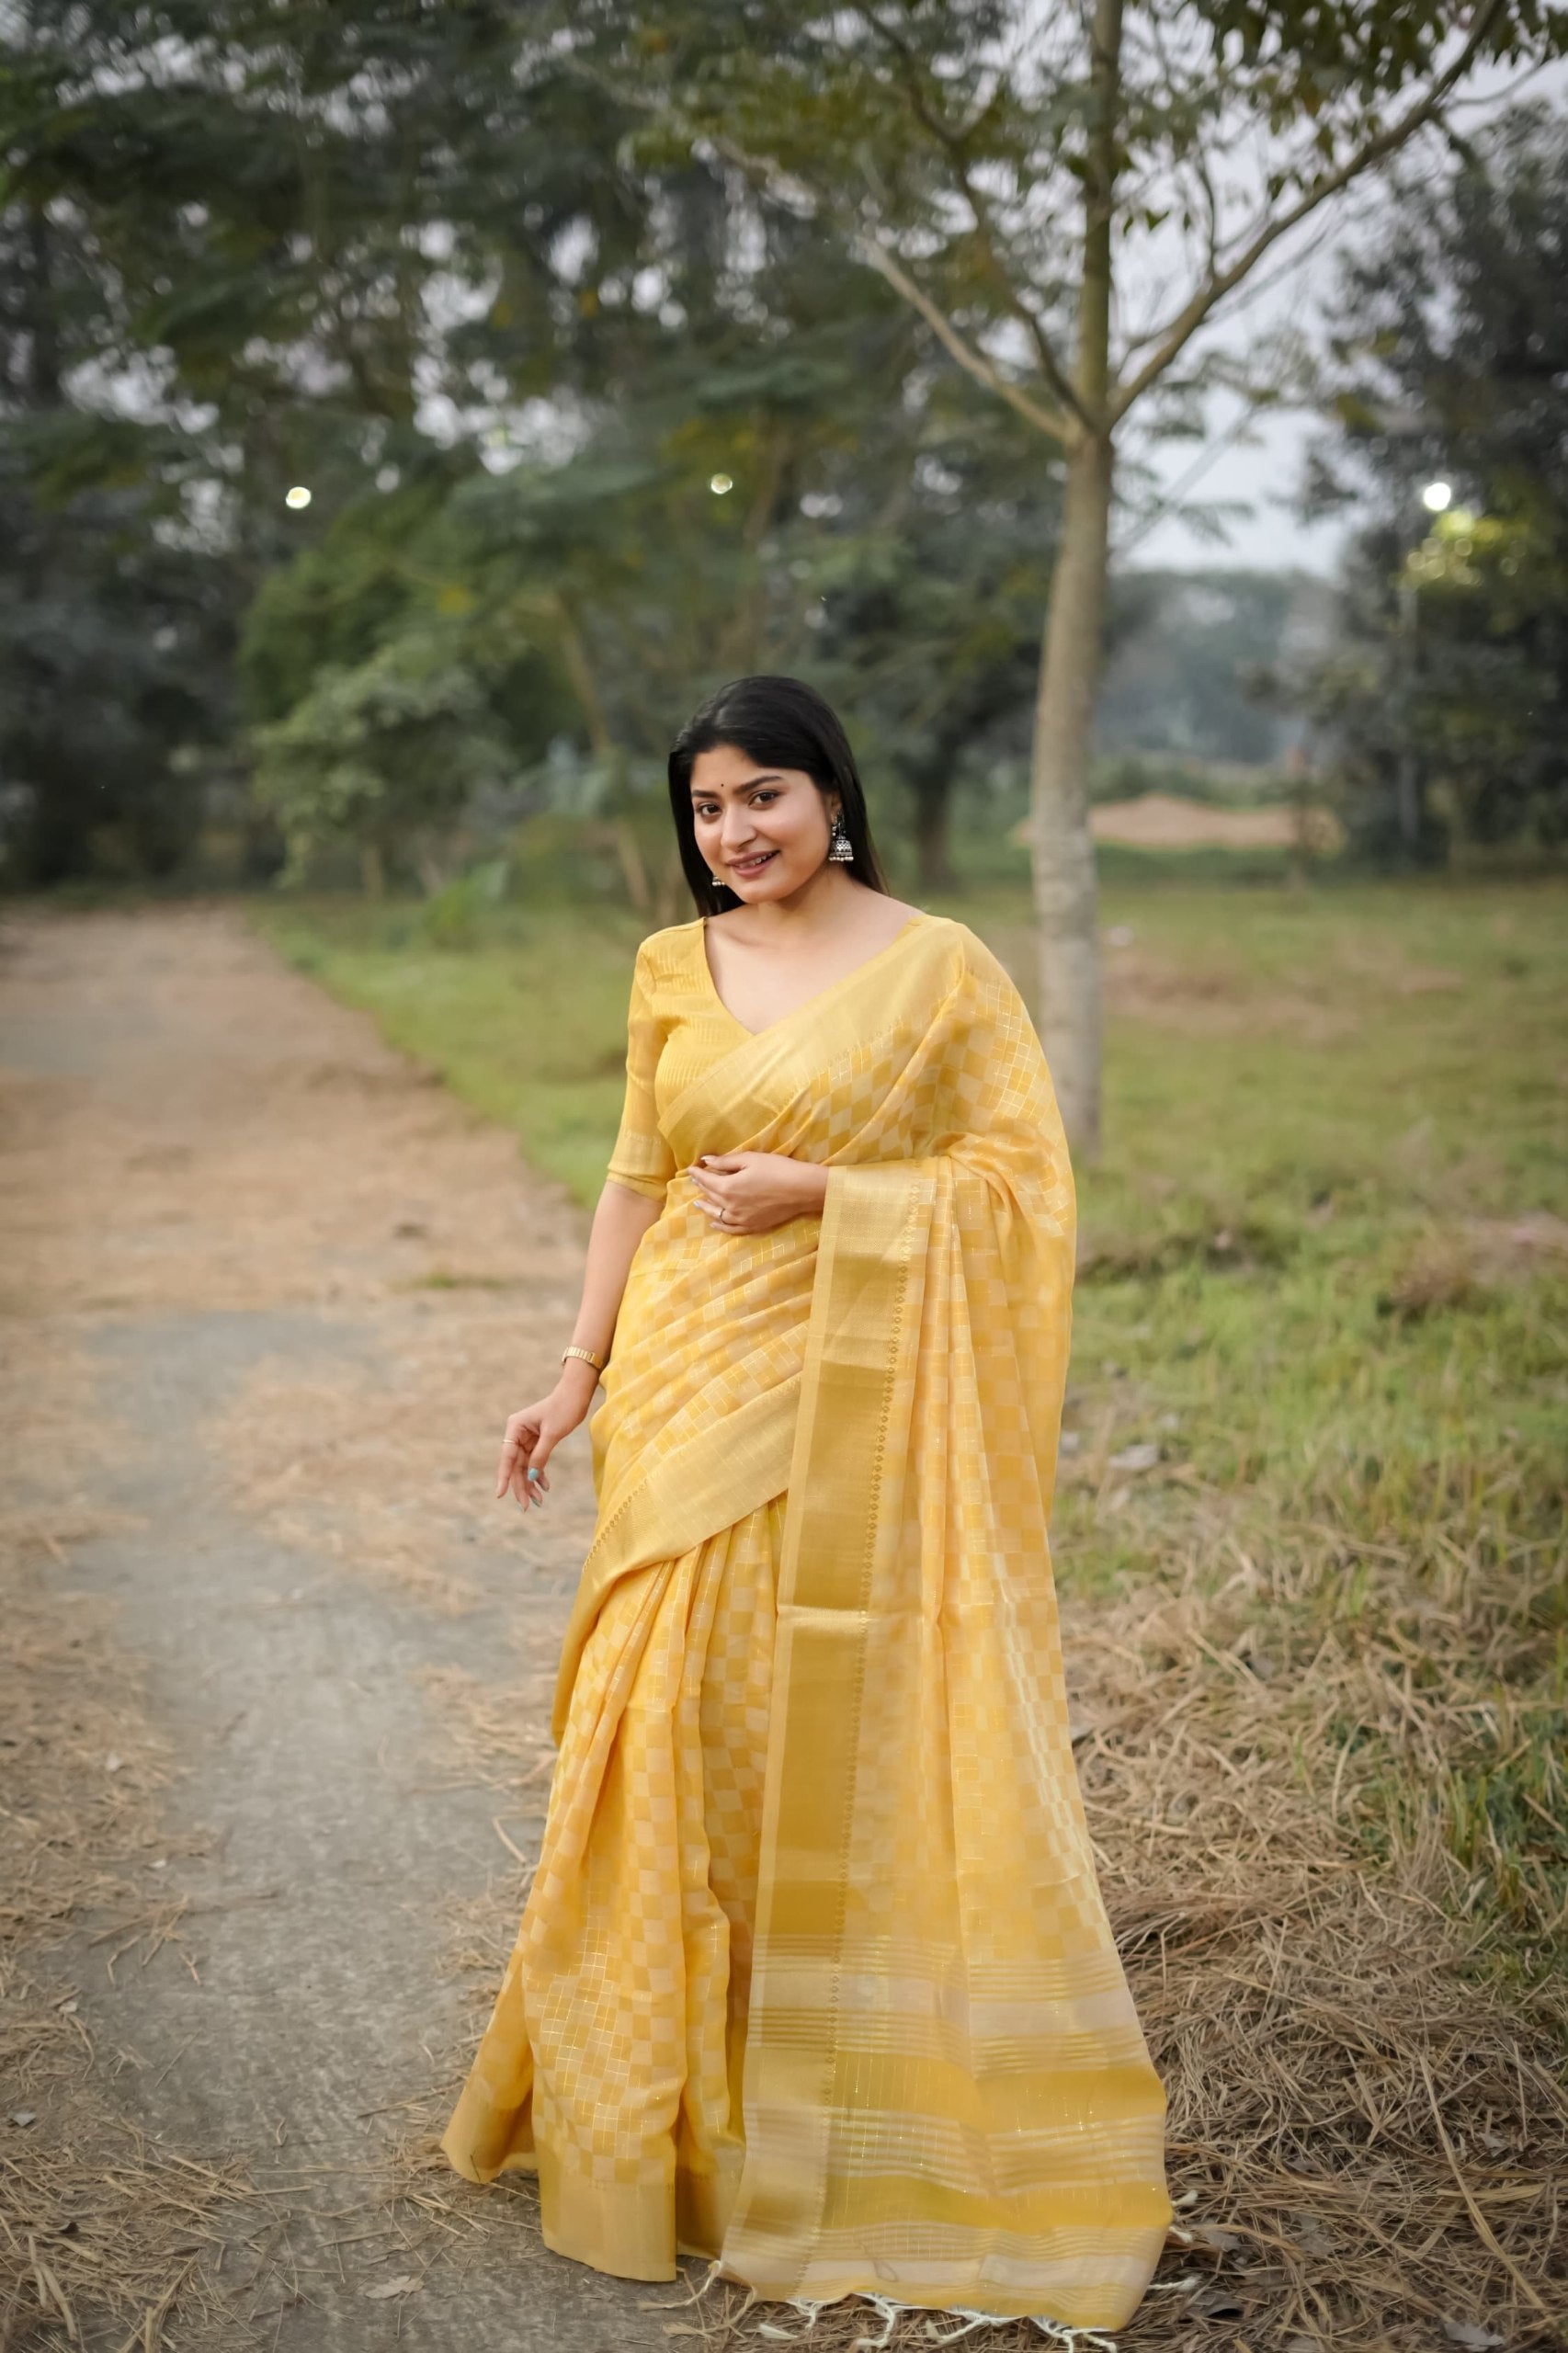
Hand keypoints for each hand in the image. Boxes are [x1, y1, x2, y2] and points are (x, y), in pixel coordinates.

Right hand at [497, 1361, 598, 1510]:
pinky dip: (539, 1474)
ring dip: (531, 1484)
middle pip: (515, 1465)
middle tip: (526, 1506)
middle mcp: (517, 1433)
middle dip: (521, 1486)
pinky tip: (545, 1487)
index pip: (507, 1457)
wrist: (577, 1395)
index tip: (500, 1494)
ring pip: (525, 1466)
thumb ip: (540, 1456)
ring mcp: (526, 1438)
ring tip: (539, 1501)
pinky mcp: (536, 1441)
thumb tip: (531, 1477)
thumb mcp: (552, 1434)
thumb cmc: (564, 1408)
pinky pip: (534, 1462)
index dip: (504, 1477)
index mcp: (515, 1427)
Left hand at [689, 1151, 827, 1235]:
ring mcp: (741, 1219)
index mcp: (728, 1187)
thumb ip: (726, 1162)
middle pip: (711, 1196)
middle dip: (701, 1187)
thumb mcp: (750, 1159)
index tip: (691, 1168)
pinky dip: (720, 1226)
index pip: (706, 1180)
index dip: (697, 1173)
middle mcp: (731, 1206)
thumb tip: (706, 1161)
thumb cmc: (777, 1169)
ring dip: (706, 1207)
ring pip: (717, 1214)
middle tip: (696, 1180)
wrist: (802, 1189)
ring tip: (698, 1204)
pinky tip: (715, 1222)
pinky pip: (731, 1229)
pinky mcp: (752, 1226)